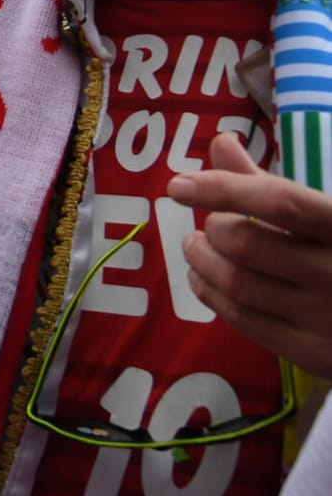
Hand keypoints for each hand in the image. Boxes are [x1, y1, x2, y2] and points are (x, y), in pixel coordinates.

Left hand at [170, 131, 331, 378]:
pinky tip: (203, 279)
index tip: (179, 185)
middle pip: (248, 243)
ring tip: (196, 247)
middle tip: (205, 226)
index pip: (282, 201)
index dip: (225, 188)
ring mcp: (326, 317)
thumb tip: (221, 142)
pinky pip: (243, 320)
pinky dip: (211, 294)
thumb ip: (272, 183)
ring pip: (238, 283)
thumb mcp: (328, 215)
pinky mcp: (312, 353)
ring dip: (202, 260)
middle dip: (212, 228)